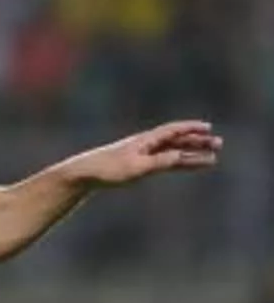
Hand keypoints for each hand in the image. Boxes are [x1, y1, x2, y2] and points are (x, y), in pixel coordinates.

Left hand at [68, 120, 221, 187]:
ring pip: (171, 151)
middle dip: (197, 141)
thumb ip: (160, 162)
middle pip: (175, 140)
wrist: (84, 174)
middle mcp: (144, 144)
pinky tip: (183, 163)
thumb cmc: (108, 170)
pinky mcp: (135, 165)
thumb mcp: (137, 167)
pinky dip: (176, 161)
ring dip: (190, 152)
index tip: (208, 128)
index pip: (172, 131)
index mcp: (144, 141)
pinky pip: (162, 161)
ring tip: (210, 157)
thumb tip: (181, 156)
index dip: (191, 129)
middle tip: (218, 143)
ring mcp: (140, 154)